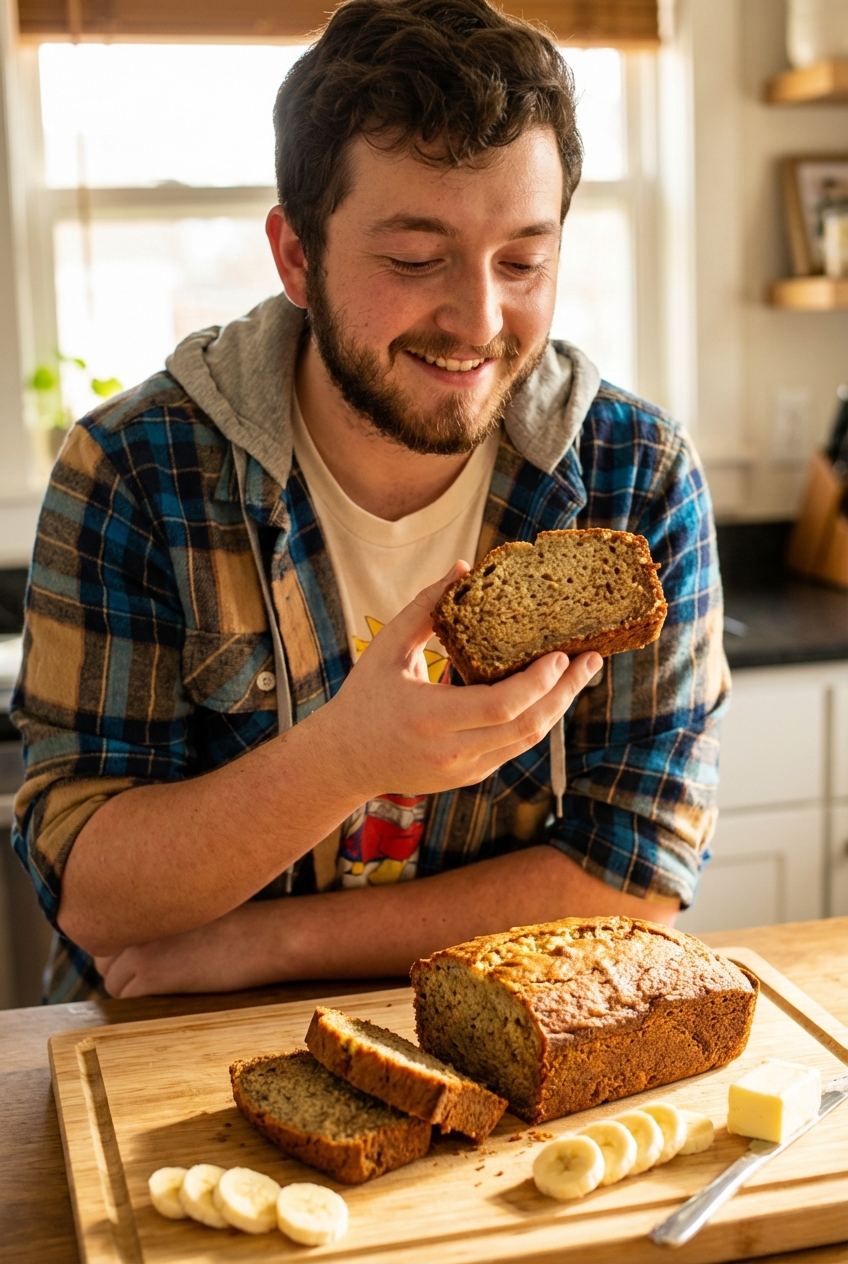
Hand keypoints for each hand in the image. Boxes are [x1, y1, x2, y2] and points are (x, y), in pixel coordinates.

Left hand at [94, 904, 273, 997]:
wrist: (265, 937)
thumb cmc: (239, 922)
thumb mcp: (191, 908)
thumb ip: (158, 917)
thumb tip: (128, 946)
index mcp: (145, 898)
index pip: (107, 931)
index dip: (122, 949)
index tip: (142, 956)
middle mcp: (135, 919)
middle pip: (103, 959)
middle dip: (121, 969)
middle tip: (154, 973)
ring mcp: (140, 945)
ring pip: (112, 982)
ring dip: (131, 986)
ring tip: (166, 983)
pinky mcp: (151, 973)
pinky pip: (125, 997)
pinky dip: (140, 1001)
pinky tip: (169, 991)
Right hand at [319, 561, 601, 800]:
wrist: (343, 761)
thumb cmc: (363, 698)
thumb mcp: (387, 648)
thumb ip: (425, 607)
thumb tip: (464, 568)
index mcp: (428, 716)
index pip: (501, 705)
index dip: (539, 682)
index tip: (561, 653)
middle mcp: (451, 750)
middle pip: (527, 727)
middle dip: (566, 692)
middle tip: (591, 660)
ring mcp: (464, 769)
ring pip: (527, 741)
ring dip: (558, 706)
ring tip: (580, 674)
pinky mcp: (471, 775)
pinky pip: (514, 746)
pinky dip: (536, 718)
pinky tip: (549, 693)